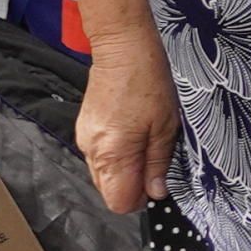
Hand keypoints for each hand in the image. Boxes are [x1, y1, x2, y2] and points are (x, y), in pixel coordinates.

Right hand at [76, 29, 177, 215]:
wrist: (122, 48)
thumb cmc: (149, 83)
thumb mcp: (165, 126)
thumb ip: (157, 163)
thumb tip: (156, 193)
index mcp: (111, 154)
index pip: (118, 201)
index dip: (140, 199)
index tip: (157, 184)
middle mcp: (91, 151)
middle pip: (108, 191)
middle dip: (132, 185)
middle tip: (155, 162)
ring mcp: (85, 139)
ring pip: (103, 174)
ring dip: (124, 170)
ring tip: (144, 143)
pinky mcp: (84, 128)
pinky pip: (99, 157)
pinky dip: (116, 156)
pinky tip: (131, 134)